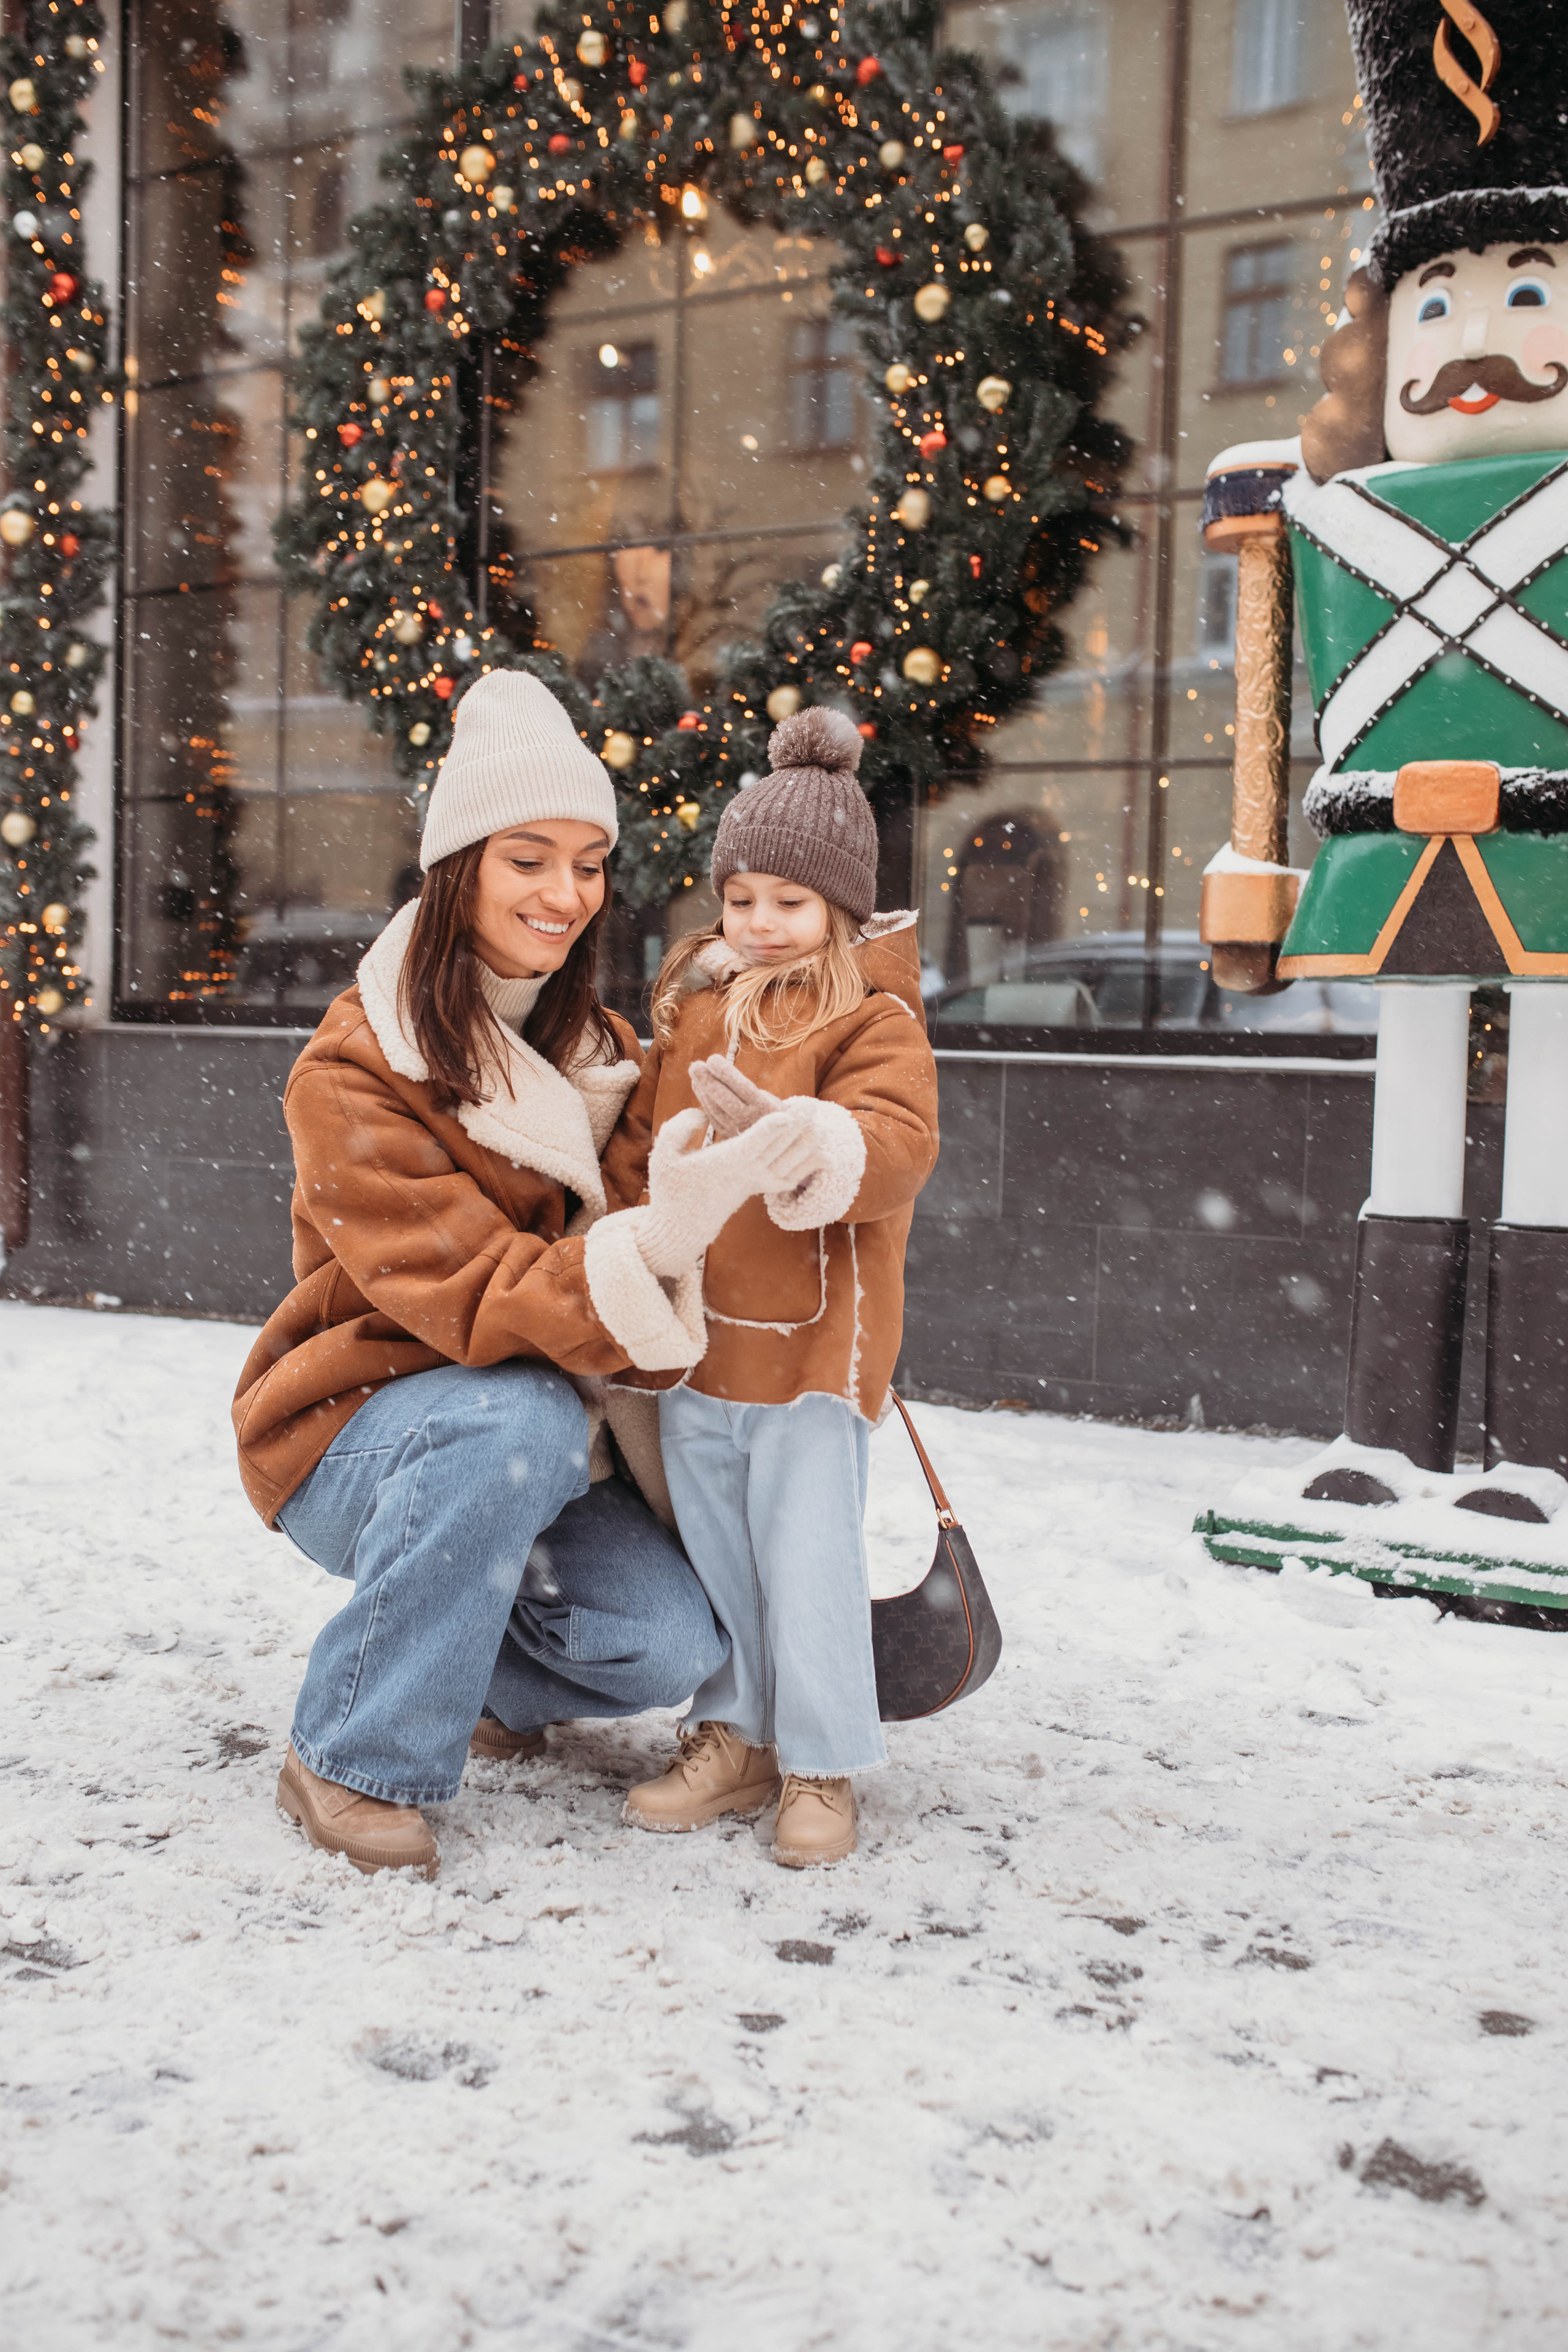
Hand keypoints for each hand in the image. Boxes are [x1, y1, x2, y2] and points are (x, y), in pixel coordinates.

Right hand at [635, 1106, 826, 1276]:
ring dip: (806, 1145)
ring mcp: (754, 1183)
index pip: (750, 1146)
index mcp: (723, 1165)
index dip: (768, 1129)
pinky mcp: (757, 1187)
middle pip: (777, 1149)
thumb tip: (701, 1114)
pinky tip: (820, 1155)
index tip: (786, 1114)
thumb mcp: (662, 1157)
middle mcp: (744, 1174)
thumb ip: (677, 1130)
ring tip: (822, 1125)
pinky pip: (788, 1178)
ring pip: (788, 1164)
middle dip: (796, 1127)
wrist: (680, 1229)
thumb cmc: (670, 1191)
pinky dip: (805, 1167)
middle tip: (813, 1104)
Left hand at [689, 1055, 784, 1138]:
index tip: (712, 1059)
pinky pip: (713, 1117)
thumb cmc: (776, 1115)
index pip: (743, 1088)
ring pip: (715, 1109)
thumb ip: (750, 1091)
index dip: (726, 1073)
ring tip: (695, 1072)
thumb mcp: (772, 1101)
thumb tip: (723, 1076)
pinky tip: (698, 1087)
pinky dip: (704, 1101)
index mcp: (765, 1108)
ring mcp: (737, 1131)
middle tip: (695, 1066)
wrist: (780, 1145)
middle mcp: (750, 1121)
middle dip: (707, 1081)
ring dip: (702, 1090)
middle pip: (724, 1099)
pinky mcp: (728, 1137)